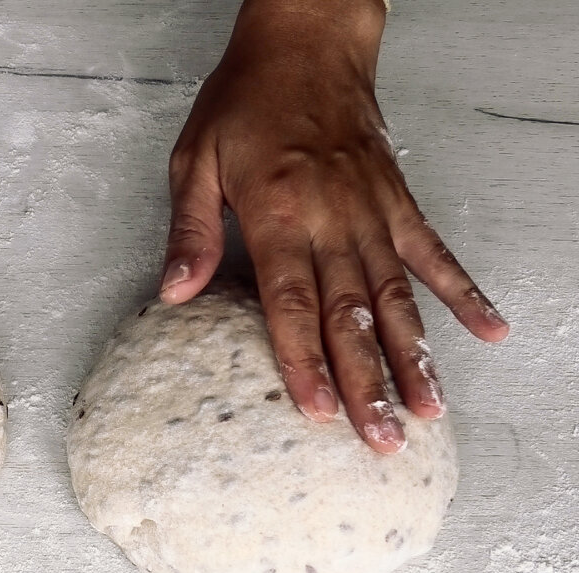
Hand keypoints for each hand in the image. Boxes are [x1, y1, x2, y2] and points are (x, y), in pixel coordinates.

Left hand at [159, 0, 508, 452]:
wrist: (306, 43)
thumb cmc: (245, 101)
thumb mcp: (195, 161)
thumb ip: (190, 232)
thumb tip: (176, 293)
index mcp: (277, 213)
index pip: (291, 302)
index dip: (305, 360)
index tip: (319, 410)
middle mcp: (331, 219)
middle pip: (351, 314)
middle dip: (365, 381)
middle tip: (380, 439)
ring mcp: (372, 212)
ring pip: (397, 297)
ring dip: (413, 356)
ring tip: (429, 410)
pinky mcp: (398, 201)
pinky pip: (435, 254)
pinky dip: (462, 294)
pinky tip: (488, 331)